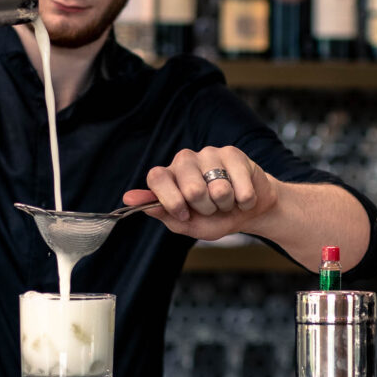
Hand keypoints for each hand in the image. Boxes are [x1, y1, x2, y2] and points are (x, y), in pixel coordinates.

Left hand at [122, 146, 277, 240]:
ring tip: (225, 200)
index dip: (171, 200)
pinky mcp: (232, 153)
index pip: (156, 177)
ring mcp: (209, 153)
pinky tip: (241, 195)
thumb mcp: (186, 224)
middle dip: (205, 208)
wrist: (248, 211)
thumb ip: (162, 213)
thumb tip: (129, 199)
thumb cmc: (214, 218)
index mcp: (169, 176)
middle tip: (210, 207)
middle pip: (192, 189)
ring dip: (225, 204)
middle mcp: (185, 159)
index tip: (184, 213)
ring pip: (219, 189)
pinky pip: (241, 188)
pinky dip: (244, 200)